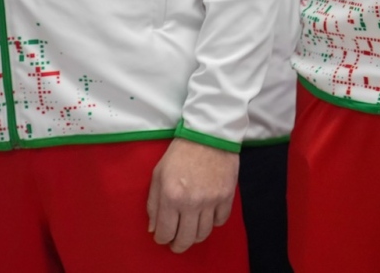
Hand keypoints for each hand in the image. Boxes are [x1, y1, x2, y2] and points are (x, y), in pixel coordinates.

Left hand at [146, 137, 238, 253]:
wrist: (209, 134)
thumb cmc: (180, 153)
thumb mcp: (158, 174)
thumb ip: (153, 203)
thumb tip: (153, 228)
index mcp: (171, 196)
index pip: (165, 232)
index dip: (161, 238)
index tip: (163, 235)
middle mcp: (191, 202)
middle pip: (185, 239)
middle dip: (178, 245)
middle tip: (176, 242)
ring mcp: (211, 200)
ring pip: (204, 234)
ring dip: (195, 235)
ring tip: (192, 229)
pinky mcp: (227, 196)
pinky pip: (220, 221)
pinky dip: (213, 222)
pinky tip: (207, 215)